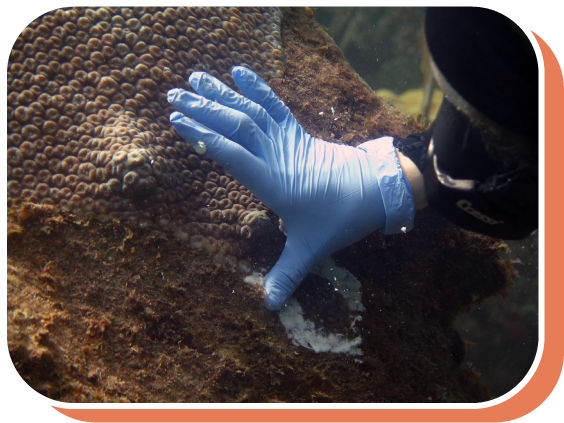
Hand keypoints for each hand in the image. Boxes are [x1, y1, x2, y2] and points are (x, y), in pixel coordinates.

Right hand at [168, 67, 414, 309]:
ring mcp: (287, 140)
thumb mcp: (312, 249)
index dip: (203, 136)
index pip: (230, 153)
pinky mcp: (298, 132)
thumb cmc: (340, 218)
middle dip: (203, 109)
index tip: (177, 121)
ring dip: (222, 93)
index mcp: (273, 181)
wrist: (375, 190)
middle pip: (235, 125)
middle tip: (172, 93)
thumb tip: (268, 307)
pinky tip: (239, 71)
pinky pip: (275, 105)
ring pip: (250, 111)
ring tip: (195, 76)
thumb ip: (288, 275)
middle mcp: (276, 155)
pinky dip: (257, 87)